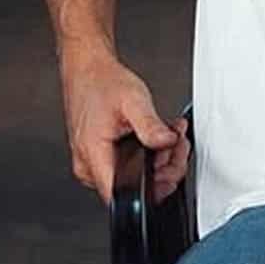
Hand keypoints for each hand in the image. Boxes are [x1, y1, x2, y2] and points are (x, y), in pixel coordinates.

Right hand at [57, 48, 180, 202]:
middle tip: (177, 144)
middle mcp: (89, 164)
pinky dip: (147, 153)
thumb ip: (151, 126)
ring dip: (159, 158)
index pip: (122, 193)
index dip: (152, 188)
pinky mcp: (99, 156)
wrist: (87, 69)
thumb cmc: (102, 82)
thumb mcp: (134, 101)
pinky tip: (157, 136)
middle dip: (164, 166)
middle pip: (133, 186)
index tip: (171, 171)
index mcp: (93, 154)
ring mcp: (93, 162)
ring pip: (134, 176)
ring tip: (169, 135)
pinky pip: (128, 165)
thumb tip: (167, 143)